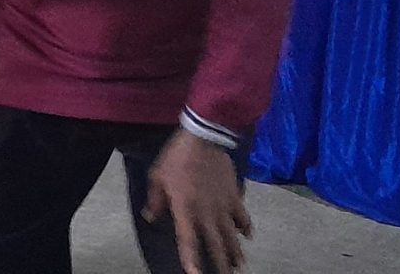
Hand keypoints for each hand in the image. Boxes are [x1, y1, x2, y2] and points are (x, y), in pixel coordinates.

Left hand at [144, 132, 251, 273]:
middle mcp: (206, 213)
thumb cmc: (176, 157)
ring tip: (239, 266)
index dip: (191, 260)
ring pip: (232, 235)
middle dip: (221, 263)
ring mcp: (223, 206)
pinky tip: (248, 236)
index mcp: (185, 210)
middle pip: (215, 244)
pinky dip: (246, 227)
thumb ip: (155, 200)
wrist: (204, 139)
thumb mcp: (157, 177)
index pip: (188, 241)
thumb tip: (150, 216)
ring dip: (236, 251)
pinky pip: (242, 216)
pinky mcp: (235, 195)